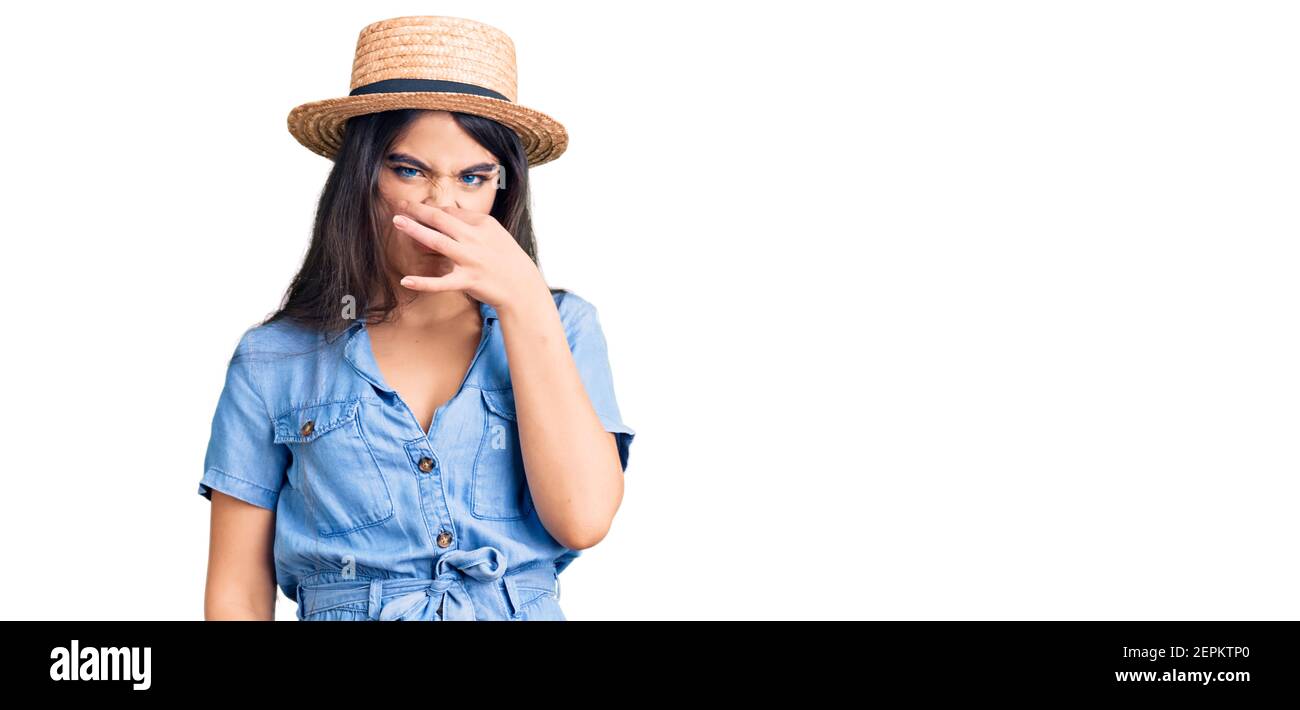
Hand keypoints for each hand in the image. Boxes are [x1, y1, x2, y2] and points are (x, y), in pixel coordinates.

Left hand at [391, 200, 548, 310]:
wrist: (522, 287)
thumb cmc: (507, 258)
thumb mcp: (494, 233)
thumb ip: (469, 223)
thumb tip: (443, 214)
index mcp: (483, 224)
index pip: (451, 213)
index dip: (432, 211)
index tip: (417, 210)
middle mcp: (475, 239)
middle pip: (441, 220)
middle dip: (418, 210)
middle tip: (400, 205)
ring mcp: (470, 260)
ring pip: (437, 241)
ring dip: (415, 230)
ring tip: (397, 221)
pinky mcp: (467, 281)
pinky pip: (442, 282)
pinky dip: (424, 282)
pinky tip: (406, 280)